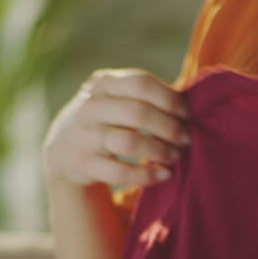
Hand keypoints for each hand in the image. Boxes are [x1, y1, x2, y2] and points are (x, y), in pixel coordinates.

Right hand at [42, 68, 190, 188]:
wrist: (63, 148)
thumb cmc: (107, 118)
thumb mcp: (117, 97)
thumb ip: (145, 96)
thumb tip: (194, 103)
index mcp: (103, 83)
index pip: (141, 83)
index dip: (170, 99)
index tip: (187, 114)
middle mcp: (90, 106)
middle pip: (138, 113)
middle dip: (169, 127)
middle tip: (187, 139)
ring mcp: (83, 136)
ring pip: (129, 142)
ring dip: (159, 150)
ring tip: (175, 156)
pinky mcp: (83, 164)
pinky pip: (119, 172)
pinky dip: (147, 175)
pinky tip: (164, 175)